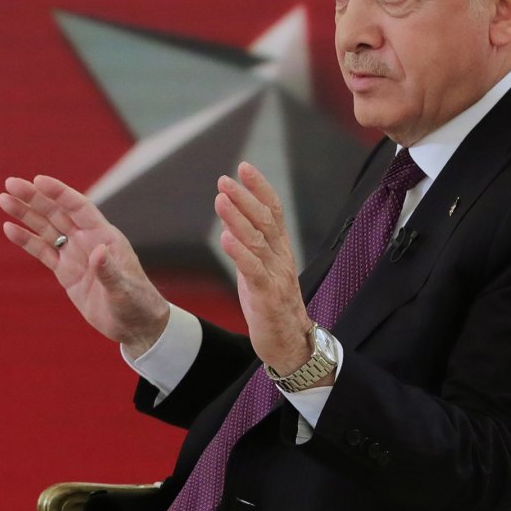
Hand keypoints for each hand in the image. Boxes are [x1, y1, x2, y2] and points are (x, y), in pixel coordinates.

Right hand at [1, 175, 169, 356]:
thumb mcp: (124, 290)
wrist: (134, 324)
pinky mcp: (65, 272)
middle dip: (34, 197)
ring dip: (25, 214)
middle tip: (10, 183)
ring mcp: (75, 255)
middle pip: (56, 212)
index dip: (59, 193)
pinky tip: (9, 228)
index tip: (38, 180)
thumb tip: (99, 251)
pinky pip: (42, 252)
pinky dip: (26, 240)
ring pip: (46, 229)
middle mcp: (87, 240)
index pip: (78, 207)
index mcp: (104, 236)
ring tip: (3, 199)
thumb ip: (110, 271)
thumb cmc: (136, 303)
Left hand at [215, 162, 314, 374]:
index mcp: (280, 249)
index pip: (274, 210)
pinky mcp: (268, 296)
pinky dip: (239, 252)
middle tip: (225, 179)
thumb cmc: (272, 305)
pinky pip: (253, 270)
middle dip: (245, 197)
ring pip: (258, 241)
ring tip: (221, 199)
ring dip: (238, 218)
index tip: (244, 167)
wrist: (290, 343)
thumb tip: (230, 222)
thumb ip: (248, 246)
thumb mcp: (258, 269)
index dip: (260, 187)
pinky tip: (225, 238)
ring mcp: (276, 276)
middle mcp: (281, 258)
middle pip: (265, 220)